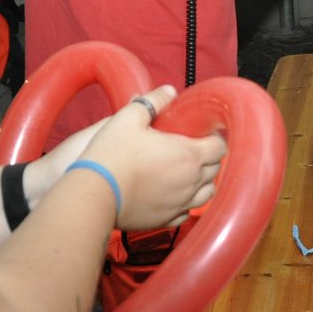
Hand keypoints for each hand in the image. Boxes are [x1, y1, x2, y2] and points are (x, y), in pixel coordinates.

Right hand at [72, 85, 226, 229]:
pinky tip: (173, 194)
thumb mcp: (129, 117)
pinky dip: (186, 203)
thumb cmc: (111, 155)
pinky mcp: (166, 220)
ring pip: (206, 194)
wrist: (93, 194)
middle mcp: (191, 182)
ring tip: (186, 173)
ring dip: (202, 182)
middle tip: (192, 149)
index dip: (214, 138)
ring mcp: (180, 203)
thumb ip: (152, 102)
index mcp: (188, 155)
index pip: (219, 147)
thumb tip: (168, 91)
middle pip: (215, 169)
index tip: (203, 134)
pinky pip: (187, 213)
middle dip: (208, 158)